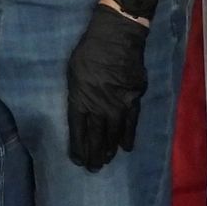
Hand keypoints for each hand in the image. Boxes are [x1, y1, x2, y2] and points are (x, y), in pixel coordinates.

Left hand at [66, 3, 150, 170]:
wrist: (118, 37)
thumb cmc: (90, 51)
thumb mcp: (73, 72)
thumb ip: (77, 94)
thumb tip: (81, 110)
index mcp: (80, 99)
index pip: (78, 130)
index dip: (78, 147)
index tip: (78, 160)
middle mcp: (99, 107)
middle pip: (96, 136)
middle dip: (94, 154)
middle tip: (93, 169)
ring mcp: (118, 105)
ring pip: (114, 134)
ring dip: (109, 149)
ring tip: (106, 161)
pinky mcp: (134, 99)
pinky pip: (131, 123)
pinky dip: (127, 136)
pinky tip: (125, 148)